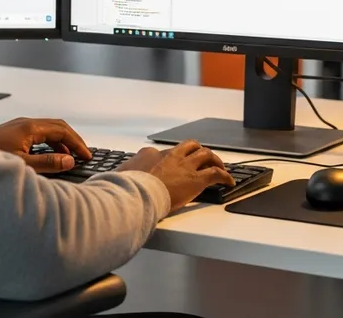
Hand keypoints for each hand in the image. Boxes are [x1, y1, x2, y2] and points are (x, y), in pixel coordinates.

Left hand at [0, 117, 93, 173]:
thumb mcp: (23, 165)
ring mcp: (18, 127)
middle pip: (57, 127)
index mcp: (30, 127)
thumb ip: (48, 164)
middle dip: (72, 140)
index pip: (62, 130)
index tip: (86, 155)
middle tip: (83, 155)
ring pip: (48, 130)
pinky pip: (38, 135)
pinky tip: (50, 158)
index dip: (77, 143)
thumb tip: (68, 161)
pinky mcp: (13, 133)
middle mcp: (25, 123)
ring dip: (61, 143)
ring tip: (69, 159)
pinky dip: (49, 144)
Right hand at [117, 140, 233, 213]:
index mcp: (150, 154)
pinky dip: (225, 176)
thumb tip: (114, 179)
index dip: (172, 159)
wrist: (136, 196)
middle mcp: (170, 156)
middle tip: (203, 158)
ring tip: (220, 166)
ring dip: (214, 160)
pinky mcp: (196, 179)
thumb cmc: (126, 189)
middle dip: (198, 151)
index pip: (165, 152)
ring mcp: (184, 166)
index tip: (173, 165)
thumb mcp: (120, 177)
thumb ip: (123, 175)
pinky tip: (229, 182)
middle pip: (190, 146)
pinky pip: (216, 174)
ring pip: (205, 155)